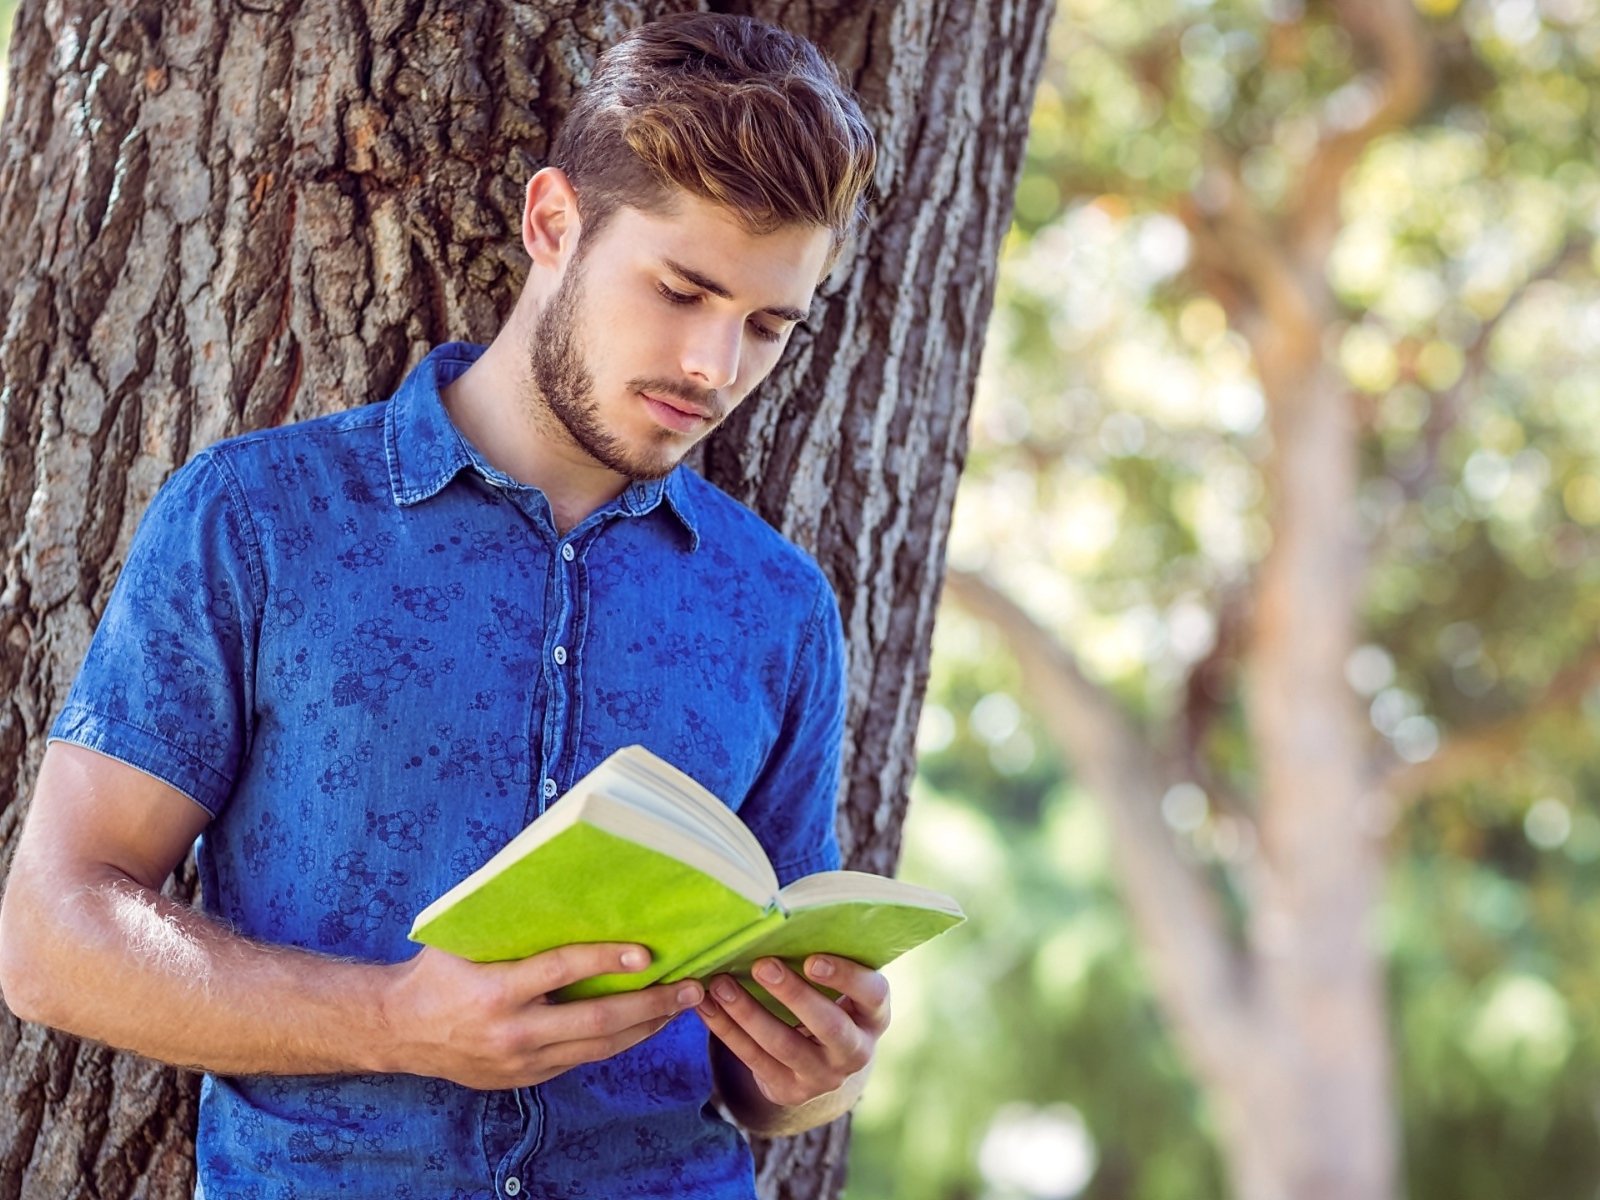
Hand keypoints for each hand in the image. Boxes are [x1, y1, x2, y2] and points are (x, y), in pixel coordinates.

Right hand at [378, 943, 703, 1088]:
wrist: (398, 1031)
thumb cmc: (437, 970)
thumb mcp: (465, 938)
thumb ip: (510, 918)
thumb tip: (554, 869)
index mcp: (494, 990)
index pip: (559, 971)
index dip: (604, 960)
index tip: (645, 952)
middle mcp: (511, 1031)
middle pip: (595, 1020)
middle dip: (649, 1004)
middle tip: (690, 986)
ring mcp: (521, 1061)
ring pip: (598, 1047)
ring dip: (645, 1025)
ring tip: (681, 1004)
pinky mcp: (527, 1077)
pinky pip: (584, 1058)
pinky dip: (619, 1040)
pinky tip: (646, 1022)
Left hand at [697, 954, 889, 1107]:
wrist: (821, 1063)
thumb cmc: (827, 1003)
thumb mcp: (839, 988)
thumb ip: (823, 963)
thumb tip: (781, 921)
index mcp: (874, 1016)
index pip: (872, 994)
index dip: (845, 977)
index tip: (812, 959)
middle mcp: (856, 1050)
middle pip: (829, 1025)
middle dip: (793, 995)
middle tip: (762, 966)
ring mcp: (824, 1076)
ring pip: (784, 1045)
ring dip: (748, 1012)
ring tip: (720, 984)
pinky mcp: (790, 1090)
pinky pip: (754, 1059)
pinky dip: (727, 1030)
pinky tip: (707, 1007)